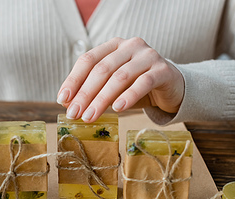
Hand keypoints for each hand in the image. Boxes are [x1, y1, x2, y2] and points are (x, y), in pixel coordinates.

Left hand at [57, 37, 183, 122]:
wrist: (172, 88)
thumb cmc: (137, 87)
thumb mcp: (112, 89)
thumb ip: (92, 91)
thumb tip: (67, 104)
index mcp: (113, 46)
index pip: (88, 60)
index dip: (73, 80)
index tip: (62, 100)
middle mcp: (130, 46)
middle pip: (102, 69)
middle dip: (85, 94)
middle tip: (74, 114)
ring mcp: (148, 55)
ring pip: (120, 77)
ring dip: (102, 99)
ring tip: (90, 117)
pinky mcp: (163, 70)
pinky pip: (143, 82)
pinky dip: (128, 96)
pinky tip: (118, 109)